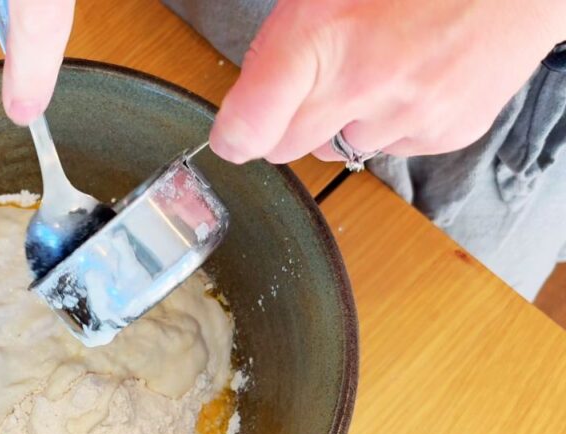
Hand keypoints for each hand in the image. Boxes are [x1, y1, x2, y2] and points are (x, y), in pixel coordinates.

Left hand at [210, 0, 565, 163]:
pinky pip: (392, 147)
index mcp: (318, 40)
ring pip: (341, 150)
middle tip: (315, 82)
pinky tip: (413, 77)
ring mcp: (407, 114)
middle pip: (288, 149)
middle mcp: (361, 84)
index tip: (232, 135)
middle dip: (288, 124)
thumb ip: (282, 46)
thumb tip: (251, 97)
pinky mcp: (444, 132)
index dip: (232, 136)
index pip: (249, 127)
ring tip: (379, 67)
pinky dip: (393, 122)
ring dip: (346, 121)